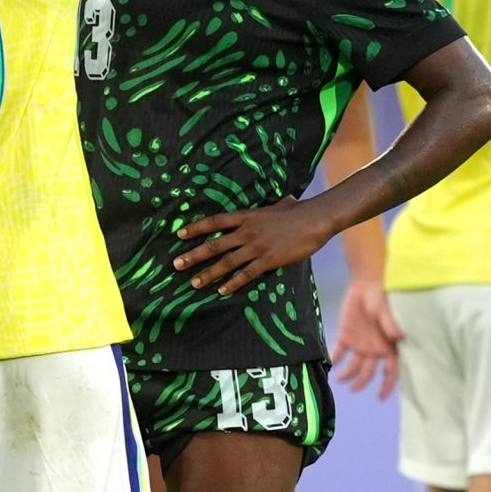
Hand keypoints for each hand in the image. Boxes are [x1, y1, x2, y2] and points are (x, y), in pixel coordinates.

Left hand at [172, 197, 332, 296]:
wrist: (314, 219)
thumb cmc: (299, 211)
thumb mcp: (283, 205)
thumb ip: (277, 206)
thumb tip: (285, 200)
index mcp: (247, 217)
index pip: (215, 222)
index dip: (196, 228)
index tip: (179, 234)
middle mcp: (246, 232)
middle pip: (214, 245)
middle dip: (194, 255)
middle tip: (176, 264)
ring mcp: (256, 247)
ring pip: (226, 262)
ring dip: (208, 273)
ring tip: (194, 283)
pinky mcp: (267, 260)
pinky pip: (246, 274)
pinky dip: (232, 283)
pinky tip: (222, 291)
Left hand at [331, 276, 405, 398]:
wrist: (367, 284)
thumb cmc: (382, 298)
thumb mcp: (387, 312)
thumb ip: (391, 325)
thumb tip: (401, 337)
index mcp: (388, 347)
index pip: (390, 371)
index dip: (387, 385)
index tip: (380, 397)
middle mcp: (374, 350)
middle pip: (368, 372)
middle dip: (361, 382)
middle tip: (352, 388)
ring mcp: (360, 344)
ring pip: (353, 365)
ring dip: (347, 374)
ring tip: (340, 379)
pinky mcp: (346, 336)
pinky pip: (339, 351)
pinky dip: (334, 358)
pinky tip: (329, 364)